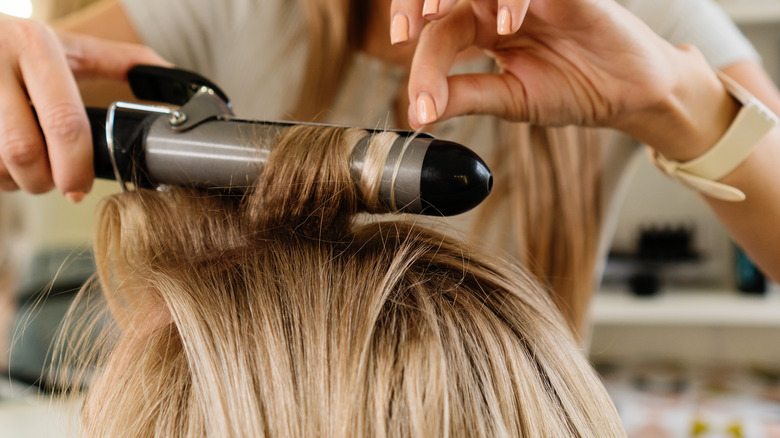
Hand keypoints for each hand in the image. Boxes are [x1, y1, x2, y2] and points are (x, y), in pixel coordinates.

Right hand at [0, 14, 167, 199]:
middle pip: (23, 152)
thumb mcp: (67, 43)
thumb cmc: (18, 44)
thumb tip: (177, 79)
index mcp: (35, 46)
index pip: (64, 122)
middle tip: (54, 183)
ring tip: (26, 169)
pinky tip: (0, 162)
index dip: (75, 166)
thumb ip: (119, 60)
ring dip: (12, 180)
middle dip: (43, 181)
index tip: (79, 188)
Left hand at [393, 0, 685, 131]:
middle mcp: (497, 5)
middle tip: (403, 32)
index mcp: (480, 29)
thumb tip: (418, 113)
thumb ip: (466, 97)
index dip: (415, 46)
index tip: (408, 81)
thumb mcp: (511, 100)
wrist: (628, 93)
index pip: (437, 30)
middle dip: (416, 1)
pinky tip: (507, 28)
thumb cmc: (573, 90)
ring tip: (433, 19)